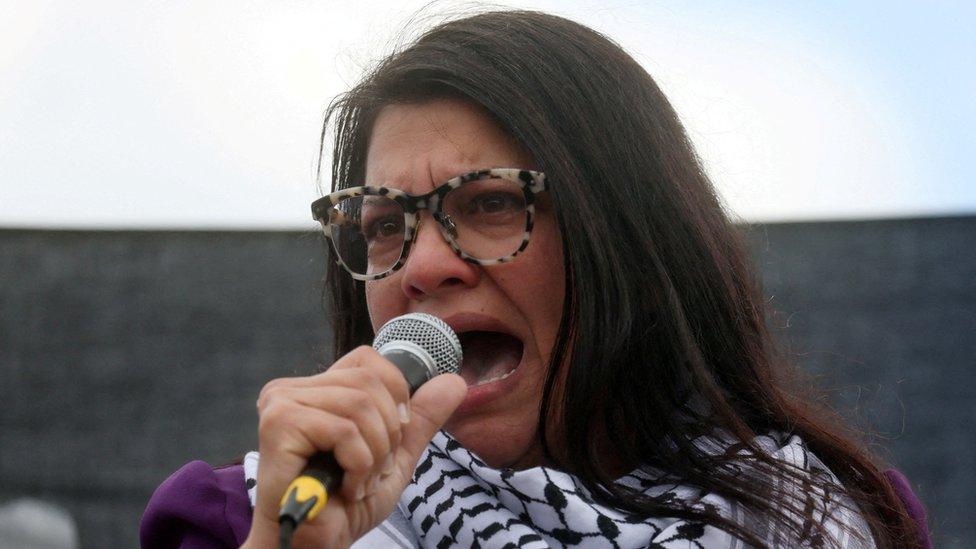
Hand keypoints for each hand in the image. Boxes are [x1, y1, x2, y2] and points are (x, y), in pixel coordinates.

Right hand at [241, 346, 467, 547]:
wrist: (313, 546)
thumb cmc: (341, 506)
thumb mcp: (393, 457)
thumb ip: (420, 419)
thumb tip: (455, 380)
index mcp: (316, 391)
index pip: (368, 361)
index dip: (395, 394)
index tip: (394, 435)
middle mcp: (292, 389)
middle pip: (370, 381)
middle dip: (388, 433)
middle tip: (374, 470)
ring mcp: (281, 402)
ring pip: (360, 406)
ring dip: (374, 455)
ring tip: (358, 483)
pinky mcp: (280, 423)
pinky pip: (344, 430)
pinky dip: (358, 465)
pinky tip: (345, 489)